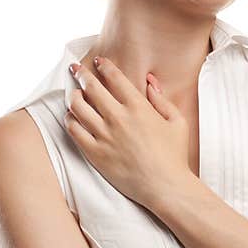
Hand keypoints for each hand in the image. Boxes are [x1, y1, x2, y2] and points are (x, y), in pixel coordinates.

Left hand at [64, 56, 195, 209]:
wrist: (165, 186)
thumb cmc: (174, 155)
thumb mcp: (177, 121)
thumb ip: (161, 99)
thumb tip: (150, 81)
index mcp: (138, 107)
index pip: (114, 78)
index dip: (104, 66)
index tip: (98, 61)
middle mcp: (118, 118)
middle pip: (91, 88)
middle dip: (81, 75)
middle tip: (75, 70)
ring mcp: (104, 136)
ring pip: (78, 107)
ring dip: (73, 96)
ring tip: (73, 93)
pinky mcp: (95, 153)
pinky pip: (74, 130)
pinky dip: (70, 120)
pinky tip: (72, 117)